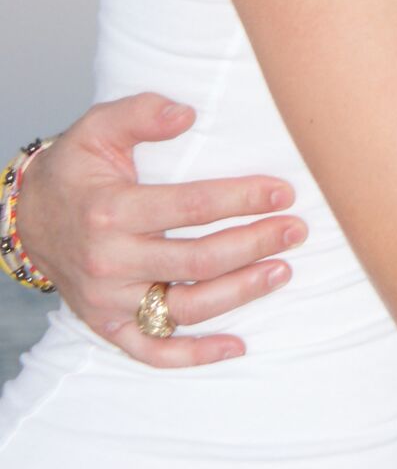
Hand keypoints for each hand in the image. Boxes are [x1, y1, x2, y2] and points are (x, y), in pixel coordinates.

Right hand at [18, 93, 305, 364]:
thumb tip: (186, 112)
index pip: (189, 208)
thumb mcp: (97, 128)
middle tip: (296, 230)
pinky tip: (238, 346)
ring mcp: (109, 300)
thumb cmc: (76, 170)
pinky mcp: (108, 325)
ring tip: (283, 269)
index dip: (241, 199)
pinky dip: (194, 355)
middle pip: (197, 261)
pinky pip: (152, 351)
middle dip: (254, 244)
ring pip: (185, 308)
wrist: (27, 218)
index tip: (284, 192)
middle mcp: (110, 262)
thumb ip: (140, 113)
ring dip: (240, 293)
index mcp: (110, 212)